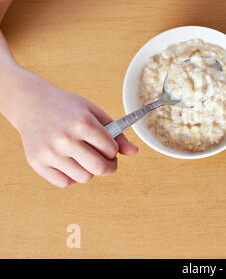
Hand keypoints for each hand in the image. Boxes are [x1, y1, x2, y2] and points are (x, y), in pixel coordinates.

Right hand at [8, 72, 137, 187]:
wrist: (31, 103)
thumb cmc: (68, 108)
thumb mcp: (94, 113)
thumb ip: (117, 133)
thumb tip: (135, 152)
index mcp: (82, 123)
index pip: (111, 150)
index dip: (114, 150)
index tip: (109, 146)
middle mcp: (65, 139)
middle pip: (100, 168)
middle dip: (109, 166)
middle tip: (106, 160)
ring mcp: (50, 152)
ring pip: (84, 178)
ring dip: (89, 170)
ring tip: (84, 157)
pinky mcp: (37, 163)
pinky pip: (65, 183)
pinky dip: (72, 176)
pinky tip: (69, 162)